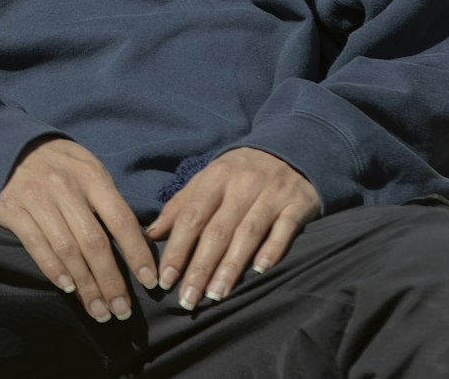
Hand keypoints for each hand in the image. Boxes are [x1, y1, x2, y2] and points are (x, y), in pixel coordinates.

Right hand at [0, 137, 158, 323]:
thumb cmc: (63, 166)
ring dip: (86, 286)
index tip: (149, 281)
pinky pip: (37, 246)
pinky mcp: (14, 209)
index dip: (136, 252)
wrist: (15, 148)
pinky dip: (54, 270)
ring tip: (99, 311)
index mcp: (92, 175)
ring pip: (67, 250)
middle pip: (94, 242)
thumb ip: (109, 202)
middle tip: (122, 311)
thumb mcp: (90, 170)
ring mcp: (38, 198)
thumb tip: (138, 244)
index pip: (120, 218)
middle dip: (110, 281)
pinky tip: (68, 288)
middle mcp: (66, 186)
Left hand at [144, 146, 319, 310]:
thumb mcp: (209, 178)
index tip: (165, 279)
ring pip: (248, 233)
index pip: (192, 216)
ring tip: (216, 294)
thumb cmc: (239, 172)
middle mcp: (243, 184)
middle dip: (201, 267)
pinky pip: (284, 229)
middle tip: (188, 299)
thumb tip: (151, 234)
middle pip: (218, 230)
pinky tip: (259, 271)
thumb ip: (181, 205)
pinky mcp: (297, 204)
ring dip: (231, 266)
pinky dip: (272, 250)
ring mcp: (271, 193)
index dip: (177, 249)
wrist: (288, 149)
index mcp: (216, 177)